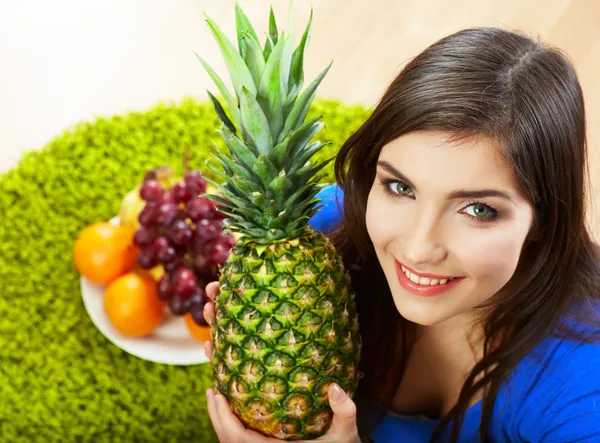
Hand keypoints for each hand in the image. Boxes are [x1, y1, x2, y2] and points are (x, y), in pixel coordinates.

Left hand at [202, 282, 360, 442]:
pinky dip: (233, 423)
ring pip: (232, 440)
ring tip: (218, 393)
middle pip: (227, 440)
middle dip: (215, 415)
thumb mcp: (346, 435)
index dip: (222, 418)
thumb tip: (336, 388)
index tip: (215, 393)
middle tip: (211, 389)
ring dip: (222, 418)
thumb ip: (344, 411)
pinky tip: (236, 406)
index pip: (236, 439)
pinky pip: (242, 439)